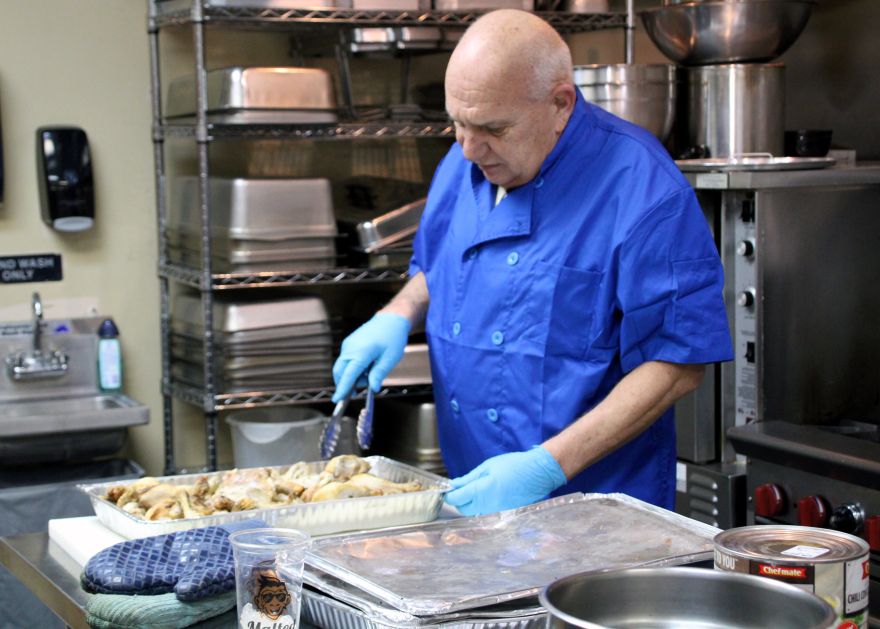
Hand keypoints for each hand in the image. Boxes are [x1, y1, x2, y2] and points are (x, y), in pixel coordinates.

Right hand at [332, 313, 410, 401]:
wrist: (391, 319)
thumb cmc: (392, 338)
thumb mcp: (390, 358)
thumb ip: (379, 373)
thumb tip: (373, 388)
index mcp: (361, 352)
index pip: (348, 374)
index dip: (343, 388)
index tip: (337, 399)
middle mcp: (351, 348)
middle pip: (340, 371)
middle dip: (345, 384)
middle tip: (358, 391)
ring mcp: (348, 344)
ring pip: (342, 366)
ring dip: (350, 376)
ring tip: (369, 375)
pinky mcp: (349, 343)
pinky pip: (346, 360)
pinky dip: (352, 368)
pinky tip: (366, 367)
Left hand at [445, 446, 566, 516]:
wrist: (537, 473)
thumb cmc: (513, 465)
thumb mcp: (488, 466)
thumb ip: (469, 478)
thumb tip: (454, 485)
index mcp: (482, 490)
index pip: (458, 499)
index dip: (451, 495)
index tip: (450, 491)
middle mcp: (489, 505)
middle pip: (464, 510)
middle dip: (460, 501)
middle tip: (463, 490)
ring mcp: (497, 513)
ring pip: (475, 514)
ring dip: (471, 506)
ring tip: (476, 493)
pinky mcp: (505, 516)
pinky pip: (487, 515)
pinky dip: (483, 509)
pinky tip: (488, 498)